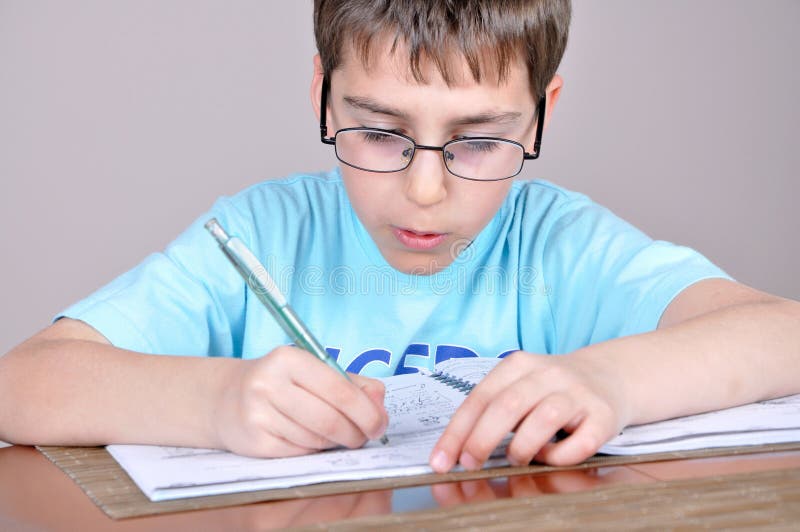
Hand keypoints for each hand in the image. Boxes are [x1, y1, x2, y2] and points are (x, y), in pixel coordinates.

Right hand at [213, 345, 387, 457]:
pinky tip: (310, 439)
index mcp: (289, 359)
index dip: (366, 412)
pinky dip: (314, 450)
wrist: (226, 398)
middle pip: (330, 420)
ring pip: (316, 439)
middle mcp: (269, 384)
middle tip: (364, 437)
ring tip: (334, 434)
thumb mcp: (315, 371)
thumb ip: (353, 384)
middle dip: (355, 434)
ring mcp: (258, 414)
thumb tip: (380, 405)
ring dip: (334, 442)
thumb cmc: (282, 383)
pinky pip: (300, 453)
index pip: (340, 390)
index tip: (379, 424)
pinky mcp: (254, 441)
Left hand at [429, 350, 630, 470]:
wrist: (610, 375)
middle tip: (470, 464)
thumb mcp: (519, 386)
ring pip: (543, 420)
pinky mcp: (603, 415)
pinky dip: (559, 456)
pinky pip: (579, 442)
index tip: (442, 459)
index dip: (458, 431)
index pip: (481, 397)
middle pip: (508, 405)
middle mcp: (549, 373)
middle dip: (482, 440)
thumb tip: (460, 449)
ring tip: (516, 459)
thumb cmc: (552, 389)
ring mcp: (578, 392)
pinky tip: (549, 457)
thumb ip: (493, 409)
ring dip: (521, 448)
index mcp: (519, 364)